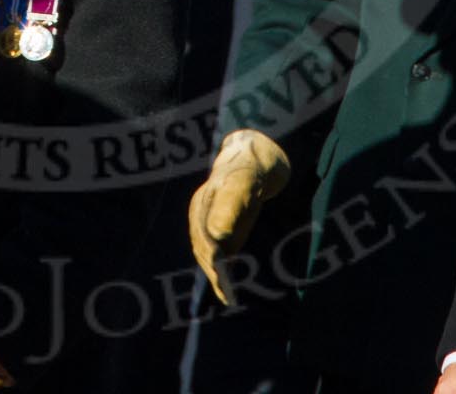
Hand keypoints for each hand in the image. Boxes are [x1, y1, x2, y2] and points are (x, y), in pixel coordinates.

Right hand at [188, 128, 290, 304]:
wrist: (254, 159)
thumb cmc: (248, 170)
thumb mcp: (242, 185)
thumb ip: (230, 207)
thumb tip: (218, 235)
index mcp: (201, 205)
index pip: (203, 237)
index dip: (211, 257)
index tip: (221, 273)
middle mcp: (201, 218)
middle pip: (202, 250)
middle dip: (212, 271)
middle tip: (226, 292)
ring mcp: (209, 226)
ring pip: (207, 256)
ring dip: (215, 276)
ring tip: (228, 296)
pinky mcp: (221, 233)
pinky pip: (217, 256)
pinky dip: (221, 273)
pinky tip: (230, 291)